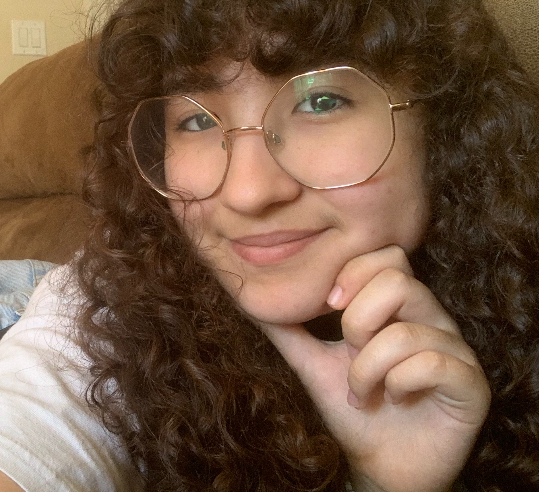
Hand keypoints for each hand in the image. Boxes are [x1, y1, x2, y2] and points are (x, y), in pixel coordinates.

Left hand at [259, 246, 490, 491]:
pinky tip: (394, 398)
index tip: (327, 304)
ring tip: (362, 391)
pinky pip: (432, 362)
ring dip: (368, 367)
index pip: (387, 255)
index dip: (353, 272)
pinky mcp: (471, 382)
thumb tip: (248, 296)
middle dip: (356, 320)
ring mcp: (454, 348)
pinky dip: (399, 383)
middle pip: (398, 279)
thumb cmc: (353, 407)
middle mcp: (431, 317)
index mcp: (398, 305)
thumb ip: (288, 329)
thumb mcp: (312, 363)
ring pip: (406, 329)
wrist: (381, 464)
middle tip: (348, 351)